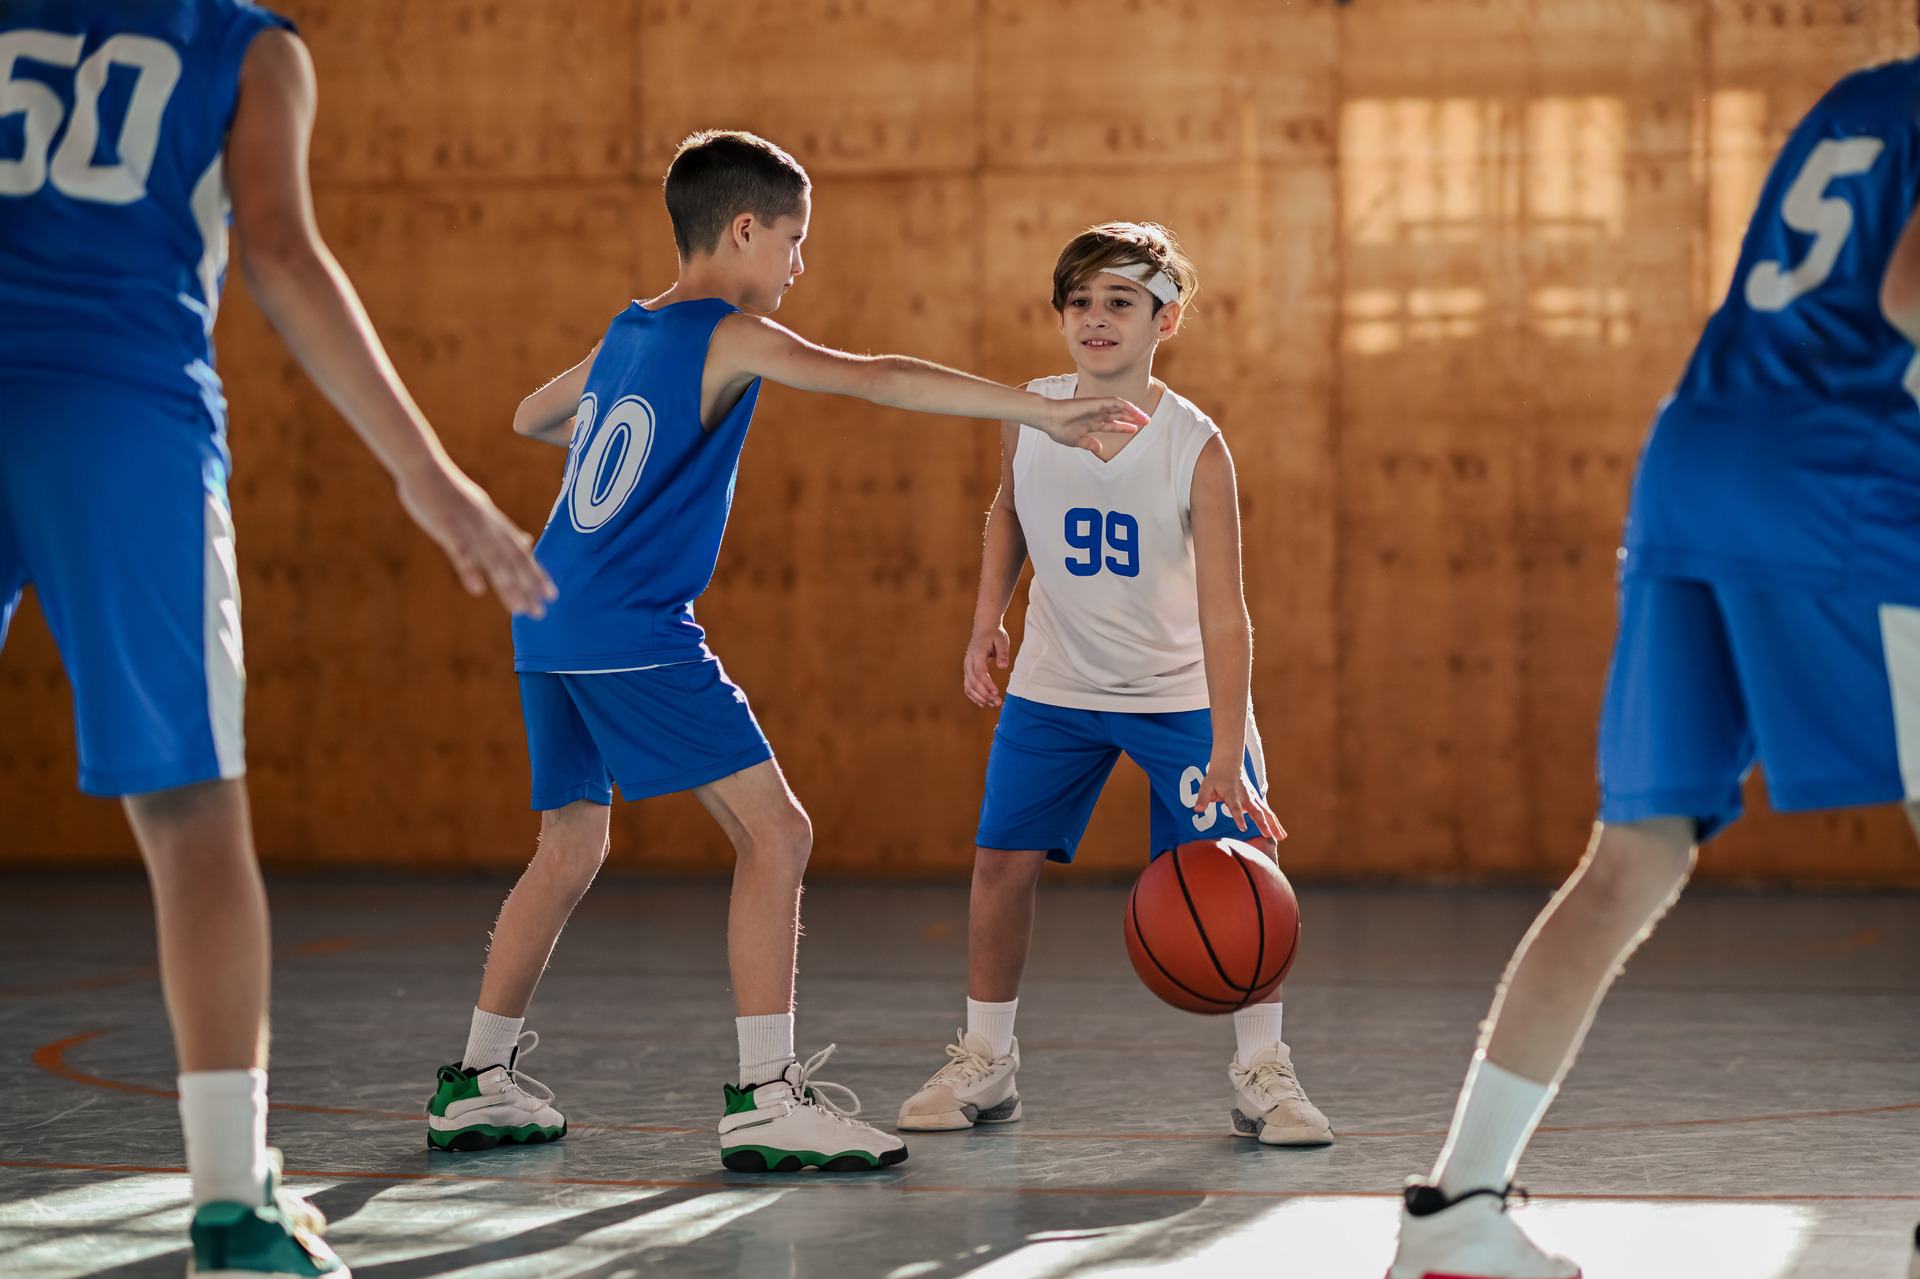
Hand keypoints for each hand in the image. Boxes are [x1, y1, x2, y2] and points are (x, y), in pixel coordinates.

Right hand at [397, 464, 556, 617]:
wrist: (424, 467)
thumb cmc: (450, 490)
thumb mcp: (483, 508)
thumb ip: (502, 529)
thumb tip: (526, 541)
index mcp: (495, 523)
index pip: (521, 553)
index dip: (536, 574)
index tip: (551, 595)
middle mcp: (488, 526)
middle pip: (512, 560)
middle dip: (527, 587)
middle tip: (540, 611)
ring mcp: (469, 527)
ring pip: (492, 559)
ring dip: (506, 585)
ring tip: (518, 608)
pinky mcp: (448, 527)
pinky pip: (461, 552)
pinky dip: (470, 570)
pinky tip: (477, 590)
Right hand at [962, 623, 1011, 706]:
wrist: (984, 629)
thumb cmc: (994, 635)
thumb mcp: (1002, 640)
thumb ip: (1003, 653)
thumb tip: (1003, 667)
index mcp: (976, 653)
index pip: (980, 672)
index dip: (987, 684)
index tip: (997, 693)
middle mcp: (968, 662)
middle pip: (973, 682)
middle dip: (985, 694)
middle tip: (998, 702)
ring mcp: (966, 668)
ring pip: (969, 687)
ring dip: (980, 698)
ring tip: (994, 705)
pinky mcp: (968, 672)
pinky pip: (968, 687)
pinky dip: (975, 697)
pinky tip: (985, 703)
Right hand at [1036, 396, 1149, 456]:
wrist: (1049, 419)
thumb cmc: (1058, 428)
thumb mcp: (1077, 441)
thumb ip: (1089, 444)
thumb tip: (1099, 449)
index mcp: (1091, 423)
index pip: (1111, 424)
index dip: (1123, 427)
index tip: (1134, 430)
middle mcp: (1096, 414)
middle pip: (1118, 414)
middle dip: (1132, 418)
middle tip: (1146, 422)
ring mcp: (1097, 407)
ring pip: (1120, 407)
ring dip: (1133, 412)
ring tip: (1144, 418)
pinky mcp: (1097, 402)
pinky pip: (1116, 402)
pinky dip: (1126, 406)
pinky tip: (1135, 412)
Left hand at [1195, 759, 1285, 843]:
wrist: (1229, 764)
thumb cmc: (1216, 777)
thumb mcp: (1206, 785)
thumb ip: (1202, 798)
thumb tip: (1197, 809)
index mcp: (1232, 794)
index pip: (1236, 808)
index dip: (1239, 818)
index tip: (1243, 828)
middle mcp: (1245, 797)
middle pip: (1255, 811)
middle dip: (1262, 823)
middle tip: (1268, 835)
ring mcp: (1253, 799)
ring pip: (1266, 813)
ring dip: (1274, 825)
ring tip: (1282, 837)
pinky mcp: (1257, 801)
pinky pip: (1268, 813)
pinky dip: (1275, 823)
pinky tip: (1281, 834)